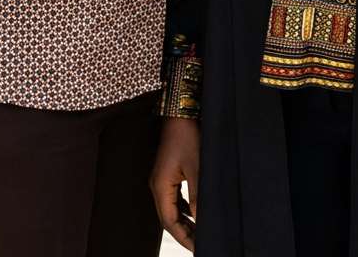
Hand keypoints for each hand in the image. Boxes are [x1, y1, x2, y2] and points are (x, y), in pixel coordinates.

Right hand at [150, 117, 199, 251]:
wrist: (179, 113)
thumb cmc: (187, 137)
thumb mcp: (196, 167)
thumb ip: (197, 195)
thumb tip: (200, 220)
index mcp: (161, 186)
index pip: (169, 222)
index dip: (183, 237)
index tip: (197, 248)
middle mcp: (157, 185)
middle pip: (168, 218)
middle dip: (183, 233)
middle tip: (199, 245)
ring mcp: (160, 179)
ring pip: (170, 209)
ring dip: (183, 222)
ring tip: (198, 234)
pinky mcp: (167, 174)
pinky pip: (173, 199)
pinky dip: (183, 210)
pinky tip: (194, 214)